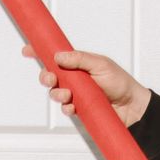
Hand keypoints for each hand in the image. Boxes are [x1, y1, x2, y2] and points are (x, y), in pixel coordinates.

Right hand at [25, 46, 151, 126]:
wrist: (132, 106)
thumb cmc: (120, 82)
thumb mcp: (101, 64)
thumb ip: (80, 59)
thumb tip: (58, 55)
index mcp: (77, 64)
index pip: (54, 56)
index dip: (39, 52)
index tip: (27, 50)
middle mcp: (74, 79)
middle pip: (50, 75)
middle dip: (45, 76)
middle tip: (50, 78)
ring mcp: (75, 94)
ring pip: (55, 93)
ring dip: (57, 93)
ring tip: (68, 95)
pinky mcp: (78, 109)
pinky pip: (65, 109)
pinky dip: (66, 108)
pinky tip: (73, 107)